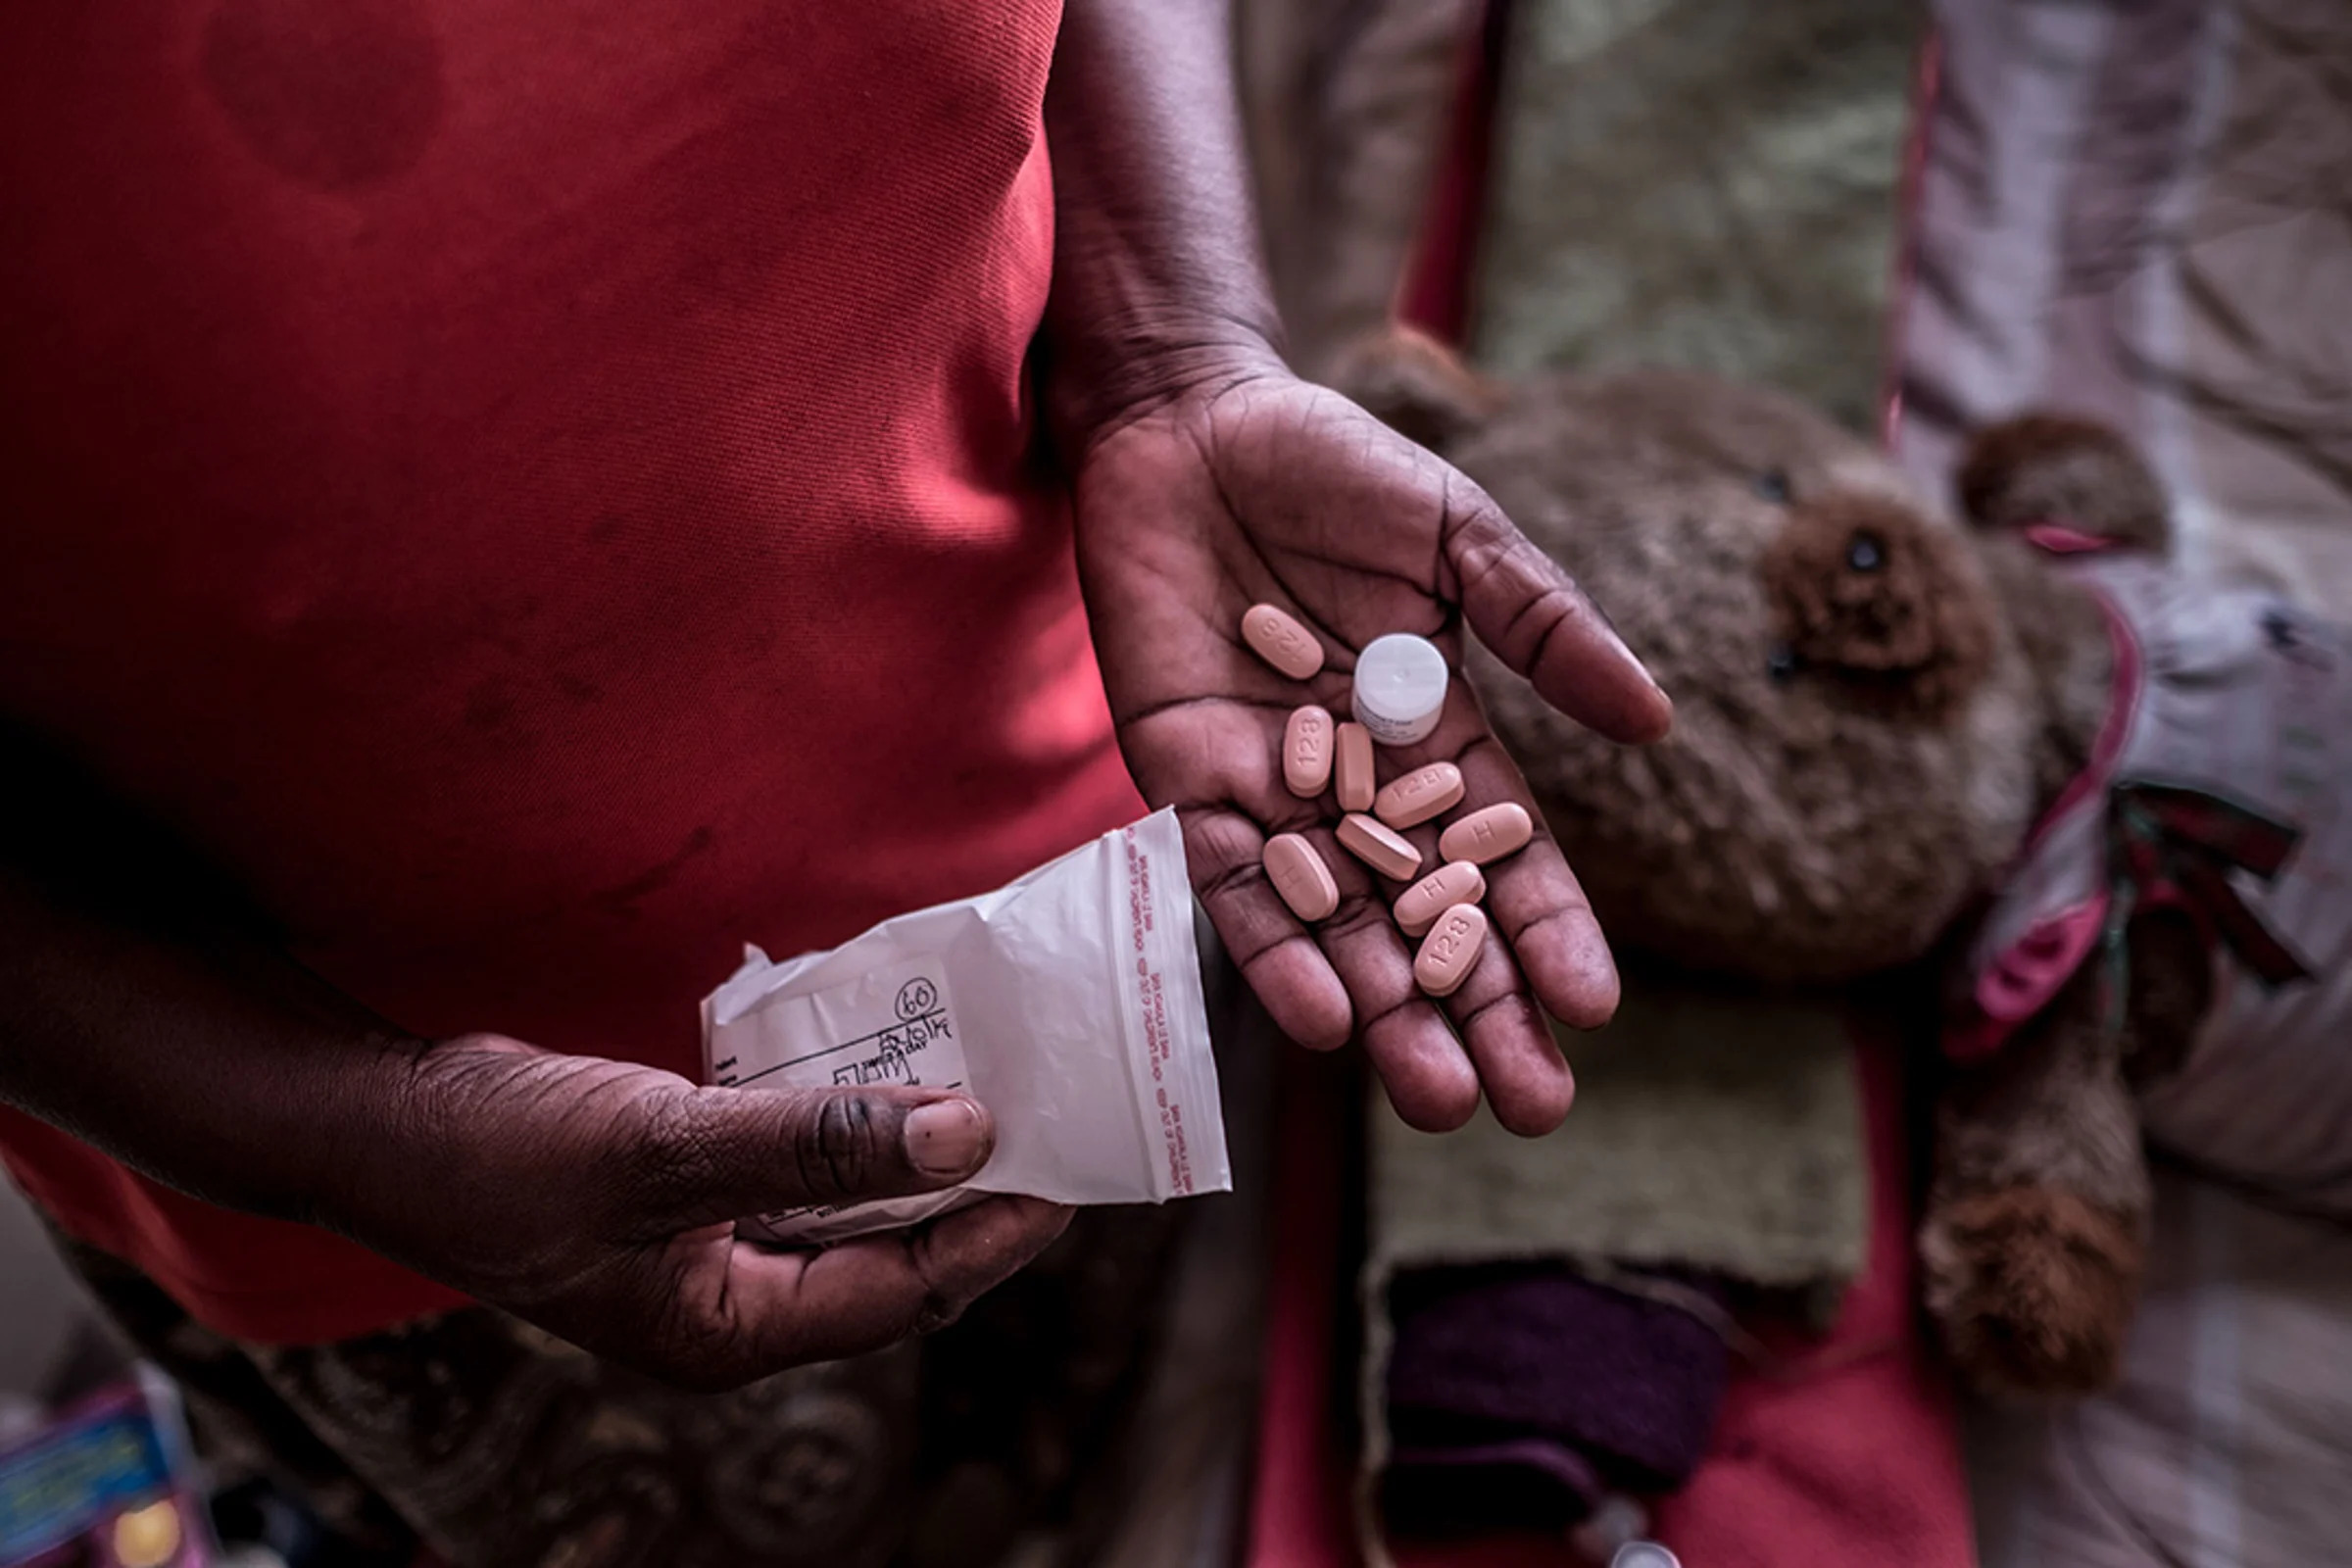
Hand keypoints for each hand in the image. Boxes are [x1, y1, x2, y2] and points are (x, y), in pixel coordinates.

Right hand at [329, 1034, 1069, 1390]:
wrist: (382, 1119)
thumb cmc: (501, 1151)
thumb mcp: (666, 1147)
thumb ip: (818, 1145)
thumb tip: (968, 1137)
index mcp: (729, 1331)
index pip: (904, 1295)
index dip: (990, 1233)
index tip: (1066, 1167)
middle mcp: (732, 1302)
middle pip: (889, 1258)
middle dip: (967, 1192)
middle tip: (1047, 1114)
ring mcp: (710, 1247)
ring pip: (849, 1207)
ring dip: (911, 1151)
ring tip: (988, 1078)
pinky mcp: (694, 1189)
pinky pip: (800, 1163)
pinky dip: (847, 1122)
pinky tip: (888, 1065)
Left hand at [1069, 365, 1670, 1136]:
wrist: (1185, 421)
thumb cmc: (1328, 465)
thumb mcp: (1456, 535)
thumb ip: (1541, 625)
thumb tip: (1652, 720)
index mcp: (1439, 732)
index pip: (1505, 853)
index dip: (1547, 929)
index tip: (1593, 1009)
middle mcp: (1359, 785)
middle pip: (1428, 919)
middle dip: (1479, 1011)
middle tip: (1532, 1107)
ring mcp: (1272, 792)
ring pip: (1338, 927)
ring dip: (1386, 1013)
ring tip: (1438, 1097)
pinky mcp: (1183, 780)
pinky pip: (1230, 882)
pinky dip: (1274, 947)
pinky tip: (1321, 1018)